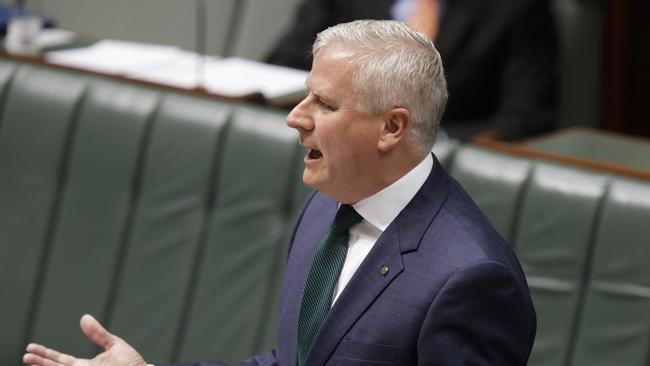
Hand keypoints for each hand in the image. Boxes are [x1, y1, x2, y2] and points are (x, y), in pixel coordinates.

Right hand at [23, 314, 147, 365]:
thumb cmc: (131, 364)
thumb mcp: (114, 345)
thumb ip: (98, 334)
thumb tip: (84, 317)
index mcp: (85, 365)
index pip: (60, 360)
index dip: (45, 354)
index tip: (31, 348)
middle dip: (40, 363)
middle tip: (26, 356)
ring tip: (32, 361)